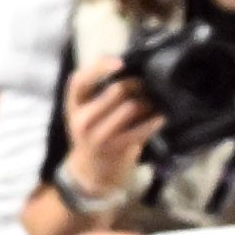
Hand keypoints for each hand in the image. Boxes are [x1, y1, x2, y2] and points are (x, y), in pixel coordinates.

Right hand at [59, 65, 160, 199]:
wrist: (91, 171)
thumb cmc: (92, 134)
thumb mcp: (85, 112)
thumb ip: (98, 91)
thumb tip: (129, 66)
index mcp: (73, 106)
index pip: (80, 80)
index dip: (100, 67)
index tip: (120, 62)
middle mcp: (82, 120)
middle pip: (117, 90)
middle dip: (136, 84)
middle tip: (145, 85)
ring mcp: (99, 136)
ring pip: (132, 106)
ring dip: (147, 102)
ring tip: (152, 102)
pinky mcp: (117, 148)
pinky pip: (143, 128)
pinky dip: (155, 120)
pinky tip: (161, 117)